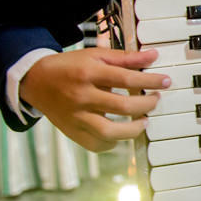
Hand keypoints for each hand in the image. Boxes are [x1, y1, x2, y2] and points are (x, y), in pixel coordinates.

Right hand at [19, 48, 168, 151]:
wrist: (35, 81)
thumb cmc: (70, 67)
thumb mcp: (95, 56)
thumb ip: (125, 58)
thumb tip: (153, 56)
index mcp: (88, 74)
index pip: (126, 79)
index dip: (150, 81)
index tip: (165, 82)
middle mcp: (82, 97)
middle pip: (122, 106)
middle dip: (147, 105)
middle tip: (155, 100)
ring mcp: (76, 117)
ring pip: (109, 132)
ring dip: (133, 129)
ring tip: (143, 121)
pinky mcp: (72, 132)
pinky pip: (97, 145)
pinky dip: (113, 142)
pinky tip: (122, 133)